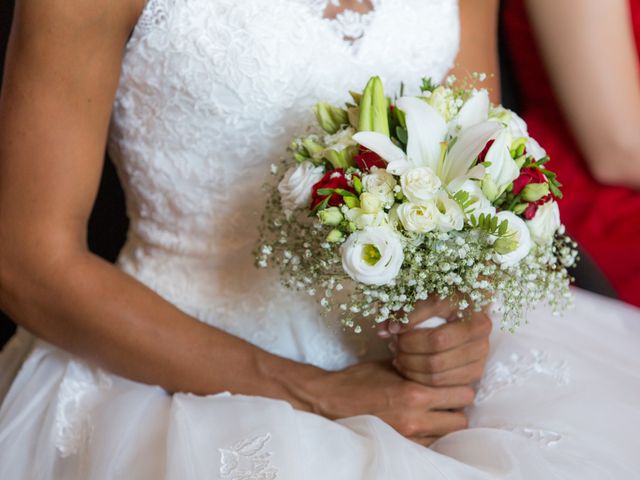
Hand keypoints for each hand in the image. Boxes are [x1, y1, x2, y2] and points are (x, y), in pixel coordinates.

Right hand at [303, 361, 474, 445]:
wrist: (329, 400)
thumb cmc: (359, 379)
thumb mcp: (391, 364)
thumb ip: (420, 368)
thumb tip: (443, 365)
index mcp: (415, 392)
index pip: (462, 394)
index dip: (459, 387)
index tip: (452, 383)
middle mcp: (416, 418)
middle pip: (461, 419)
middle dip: (455, 408)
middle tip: (445, 399)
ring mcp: (408, 437)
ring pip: (447, 435)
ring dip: (443, 423)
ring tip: (431, 413)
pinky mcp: (400, 446)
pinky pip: (430, 444)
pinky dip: (429, 434)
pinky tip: (418, 423)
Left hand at [380, 298, 492, 386]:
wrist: (461, 314)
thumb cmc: (438, 303)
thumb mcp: (421, 298)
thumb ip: (401, 311)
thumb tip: (385, 331)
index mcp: (468, 303)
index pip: (434, 314)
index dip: (409, 322)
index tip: (393, 328)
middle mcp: (480, 329)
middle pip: (436, 344)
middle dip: (408, 347)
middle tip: (394, 344)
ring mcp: (481, 353)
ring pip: (437, 368)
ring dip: (411, 365)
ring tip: (398, 356)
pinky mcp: (475, 372)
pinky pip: (442, 384)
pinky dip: (420, 379)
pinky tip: (409, 368)